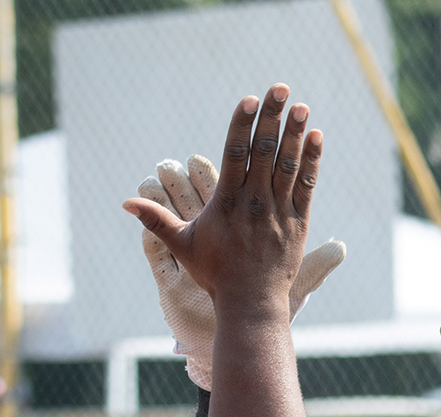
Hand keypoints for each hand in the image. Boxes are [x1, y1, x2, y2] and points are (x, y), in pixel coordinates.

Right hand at [123, 85, 344, 389]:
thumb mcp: (182, 246)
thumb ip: (156, 220)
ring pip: (287, 165)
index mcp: (227, 202)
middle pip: (264, 152)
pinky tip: (314, 136)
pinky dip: (311, 160)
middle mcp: (254, 203)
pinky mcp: (297, 223)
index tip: (250, 100)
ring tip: (299, 104)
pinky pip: (306, 186)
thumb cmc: (214, 274)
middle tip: (278, 88)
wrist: (250, 303)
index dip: (242, 125)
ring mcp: (278, 212)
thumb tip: (125, 202)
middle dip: (272, 117)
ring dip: (294, 133)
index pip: (236, 154)